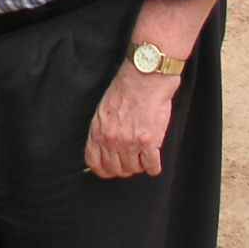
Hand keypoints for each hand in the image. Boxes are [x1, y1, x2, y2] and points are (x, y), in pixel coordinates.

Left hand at [83, 64, 178, 178]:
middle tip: (131, 160)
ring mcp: (130, 142)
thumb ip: (102, 130)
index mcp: (98, 131)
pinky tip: (154, 159)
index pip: (94, 163)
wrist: (144, 78)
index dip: (103, 170)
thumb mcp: (103, 110)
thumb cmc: (125, 90)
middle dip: (124, 168)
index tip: (110, 169)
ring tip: (143, 154)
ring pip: (134, 169)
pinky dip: (154, 166)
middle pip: (116, 169)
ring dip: (139, 165)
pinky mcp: (149, 142)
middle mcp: (111, 139)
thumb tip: (103, 148)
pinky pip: (152, 167)